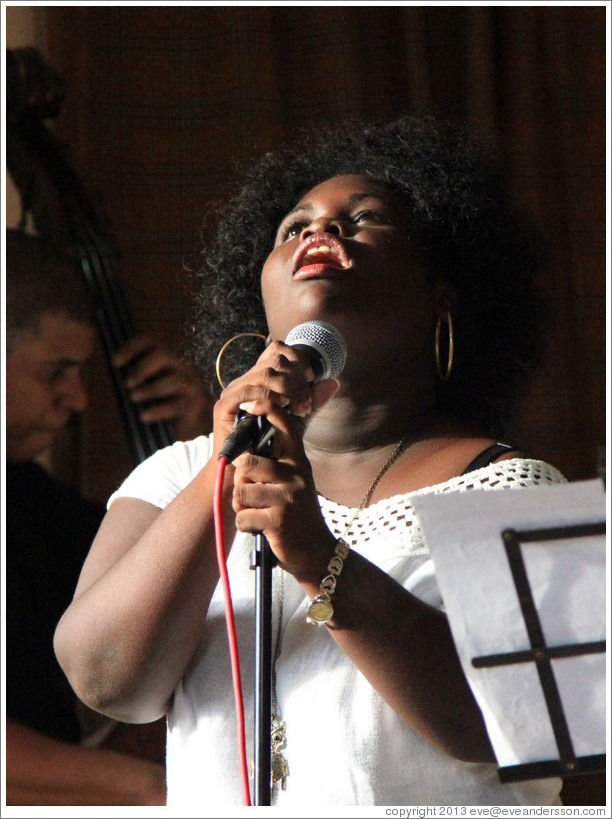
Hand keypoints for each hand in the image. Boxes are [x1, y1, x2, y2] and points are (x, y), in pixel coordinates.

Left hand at [112, 335, 207, 440]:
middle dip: (142, 368)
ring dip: (150, 389)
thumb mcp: (145, 388)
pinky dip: (158, 411)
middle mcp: (181, 366)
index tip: (114, 363)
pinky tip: (144, 417)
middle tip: (128, 383)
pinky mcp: (196, 403)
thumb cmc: (160, 405)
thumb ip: (133, 379)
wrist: (186, 428)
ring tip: (134, 398)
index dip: (131, 348)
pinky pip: (177, 405)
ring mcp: (192, 384)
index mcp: (166, 358)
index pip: (149, 341)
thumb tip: (112, 374)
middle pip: (163, 355)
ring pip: (172, 380)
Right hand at [212, 338, 337, 458]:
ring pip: (265, 372)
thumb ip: (312, 401)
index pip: (277, 349)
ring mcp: (233, 391)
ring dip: (288, 388)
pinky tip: (282, 406)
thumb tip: (334, 382)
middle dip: (298, 380)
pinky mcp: (224, 406)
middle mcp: (245, 380)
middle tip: (305, 403)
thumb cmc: (269, 446)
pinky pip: (248, 390)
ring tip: (298, 408)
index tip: (311, 378)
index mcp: (260, 379)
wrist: (247, 472)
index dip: (297, 358)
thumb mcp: (296, 420)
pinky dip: (269, 396)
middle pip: (276, 360)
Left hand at [218, 338, 338, 579]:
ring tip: (258, 511)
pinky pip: (243, 517)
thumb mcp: (296, 477)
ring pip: (241, 491)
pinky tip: (261, 528)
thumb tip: (274, 418)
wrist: (316, 552)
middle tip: (254, 494)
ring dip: (242, 506)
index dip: (266, 409)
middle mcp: (295, 475)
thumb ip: (284, 452)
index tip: (250, 401)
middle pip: (248, 463)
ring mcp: (288, 498)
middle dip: (242, 481)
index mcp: (298, 461)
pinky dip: (245, 526)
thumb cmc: (297, 511)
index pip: (285, 425)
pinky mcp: (279, 521)